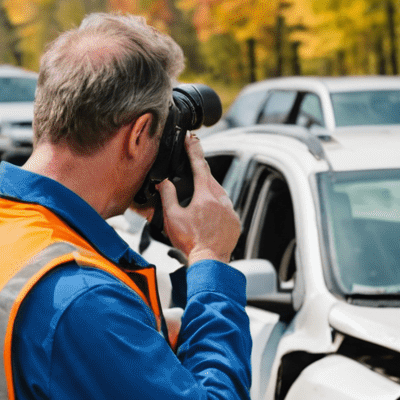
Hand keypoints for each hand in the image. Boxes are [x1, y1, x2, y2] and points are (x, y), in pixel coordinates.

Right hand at [158, 132, 241, 265]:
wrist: (210, 261)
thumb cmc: (191, 242)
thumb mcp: (173, 218)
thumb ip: (167, 196)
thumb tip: (163, 182)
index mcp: (205, 194)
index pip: (199, 164)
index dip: (193, 149)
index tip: (191, 137)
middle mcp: (221, 199)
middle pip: (210, 179)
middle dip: (200, 174)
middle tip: (191, 174)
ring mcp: (231, 210)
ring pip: (219, 193)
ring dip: (208, 193)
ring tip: (197, 204)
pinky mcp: (236, 221)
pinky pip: (226, 208)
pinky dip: (217, 208)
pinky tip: (208, 218)